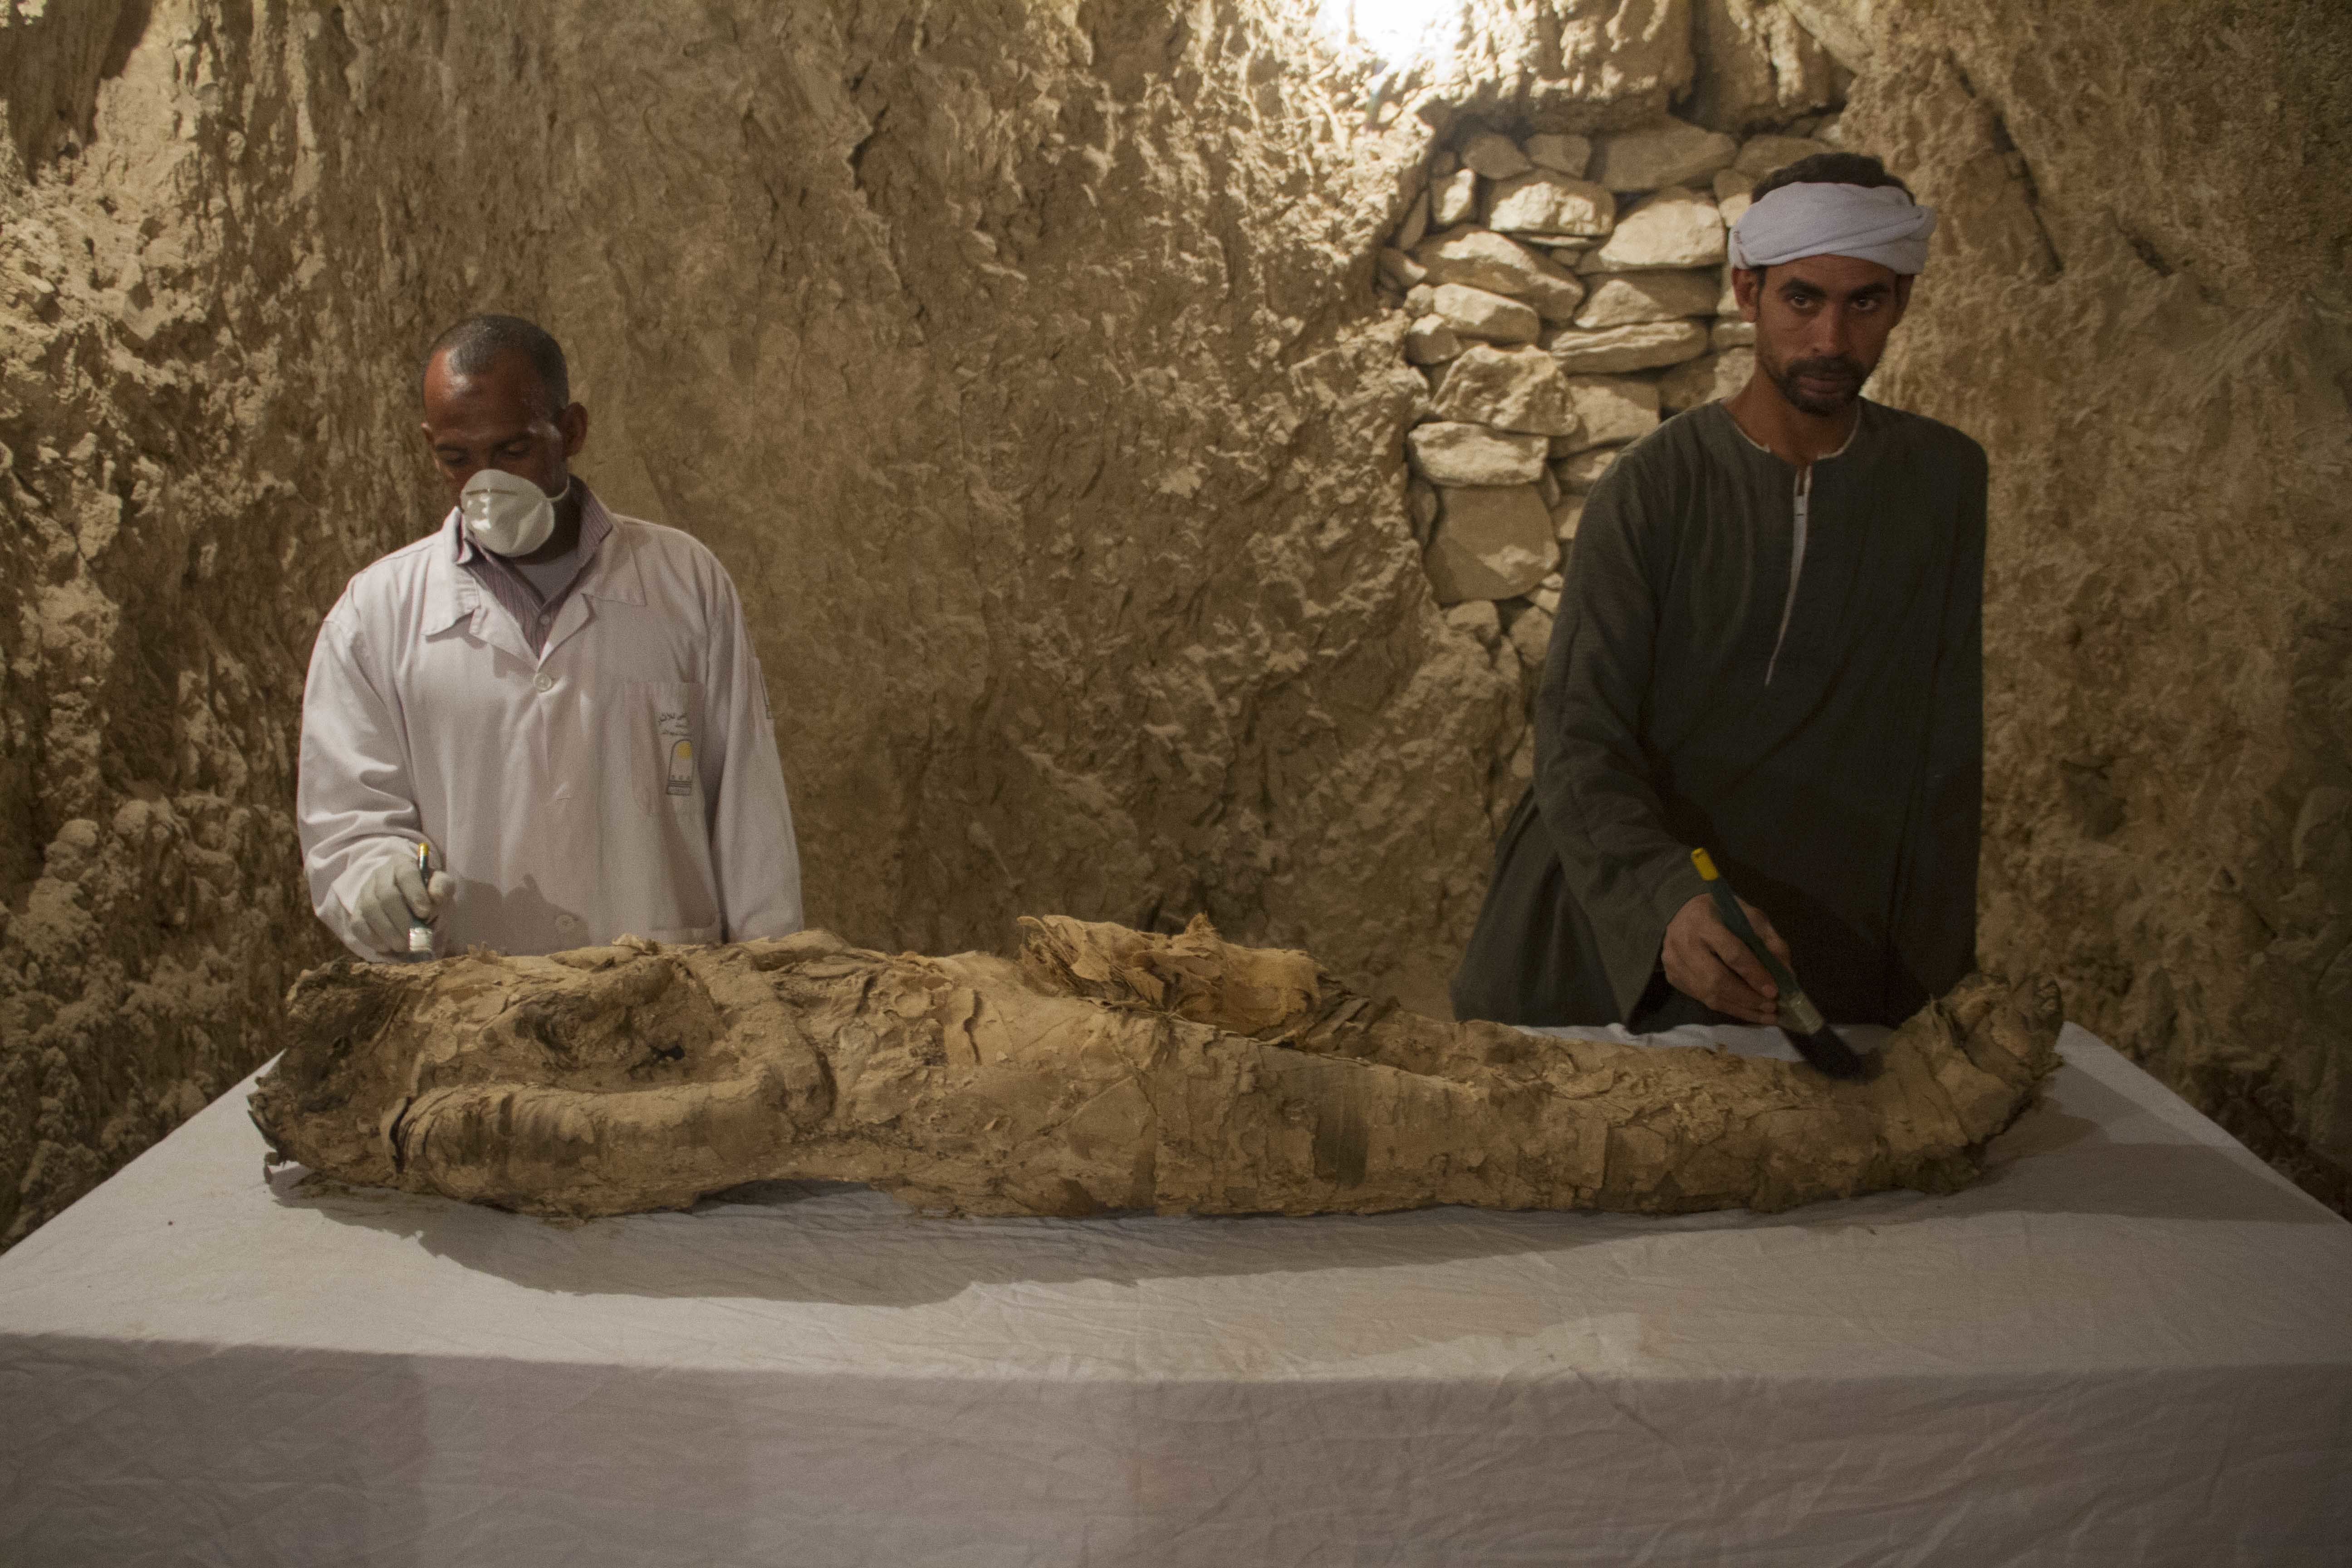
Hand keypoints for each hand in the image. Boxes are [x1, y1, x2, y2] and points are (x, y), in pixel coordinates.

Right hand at [354, 853, 454, 955]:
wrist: (409, 898)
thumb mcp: (441, 885)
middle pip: (386, 895)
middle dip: (402, 919)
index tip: (425, 913)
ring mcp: (365, 892)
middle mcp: (380, 875)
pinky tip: (386, 947)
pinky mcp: (356, 910)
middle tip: (414, 937)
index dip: (415, 894)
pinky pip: (357, 924)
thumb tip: (436, 896)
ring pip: (370, 910)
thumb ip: (442, 887)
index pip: (406, 874)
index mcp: (402, 864)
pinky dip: (372, 938)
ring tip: (403, 946)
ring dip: (388, 932)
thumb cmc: (427, 891)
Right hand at [1662, 892, 1795, 1025]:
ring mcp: (1674, 962)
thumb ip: (1770, 941)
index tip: (1774, 991)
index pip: (1731, 953)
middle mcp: (1683, 942)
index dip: (1754, 974)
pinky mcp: (1672, 976)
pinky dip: (1727, 1007)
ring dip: (1740, 1008)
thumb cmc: (1721, 912)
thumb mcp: (1749, 916)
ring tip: (1765, 1015)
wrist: (1680, 910)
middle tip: (1771, 1007)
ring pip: (1708, 995)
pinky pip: (1701, 999)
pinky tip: (1746, 1011)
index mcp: (1704, 921)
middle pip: (1716, 979)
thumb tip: (1787, 975)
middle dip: (1747, 997)